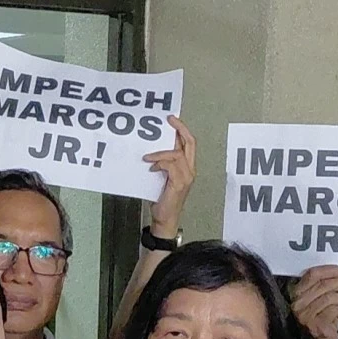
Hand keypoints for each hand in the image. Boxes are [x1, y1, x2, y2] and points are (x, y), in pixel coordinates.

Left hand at [143, 115, 195, 236]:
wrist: (165, 218)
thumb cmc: (163, 200)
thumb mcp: (162, 178)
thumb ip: (162, 165)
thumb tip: (151, 152)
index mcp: (188, 167)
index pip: (189, 143)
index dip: (182, 130)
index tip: (172, 120)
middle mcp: (190, 170)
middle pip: (190, 143)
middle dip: (180, 129)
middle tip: (169, 121)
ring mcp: (187, 177)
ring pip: (177, 155)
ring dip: (160, 153)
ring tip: (147, 157)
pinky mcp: (179, 183)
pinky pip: (171, 166)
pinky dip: (160, 164)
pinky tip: (151, 168)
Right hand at [290, 265, 337, 338]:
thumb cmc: (323, 322)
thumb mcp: (321, 301)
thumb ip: (326, 287)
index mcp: (295, 294)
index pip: (312, 274)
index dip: (331, 270)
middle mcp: (296, 304)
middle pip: (325, 284)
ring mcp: (304, 314)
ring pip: (332, 296)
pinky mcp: (314, 324)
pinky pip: (335, 309)